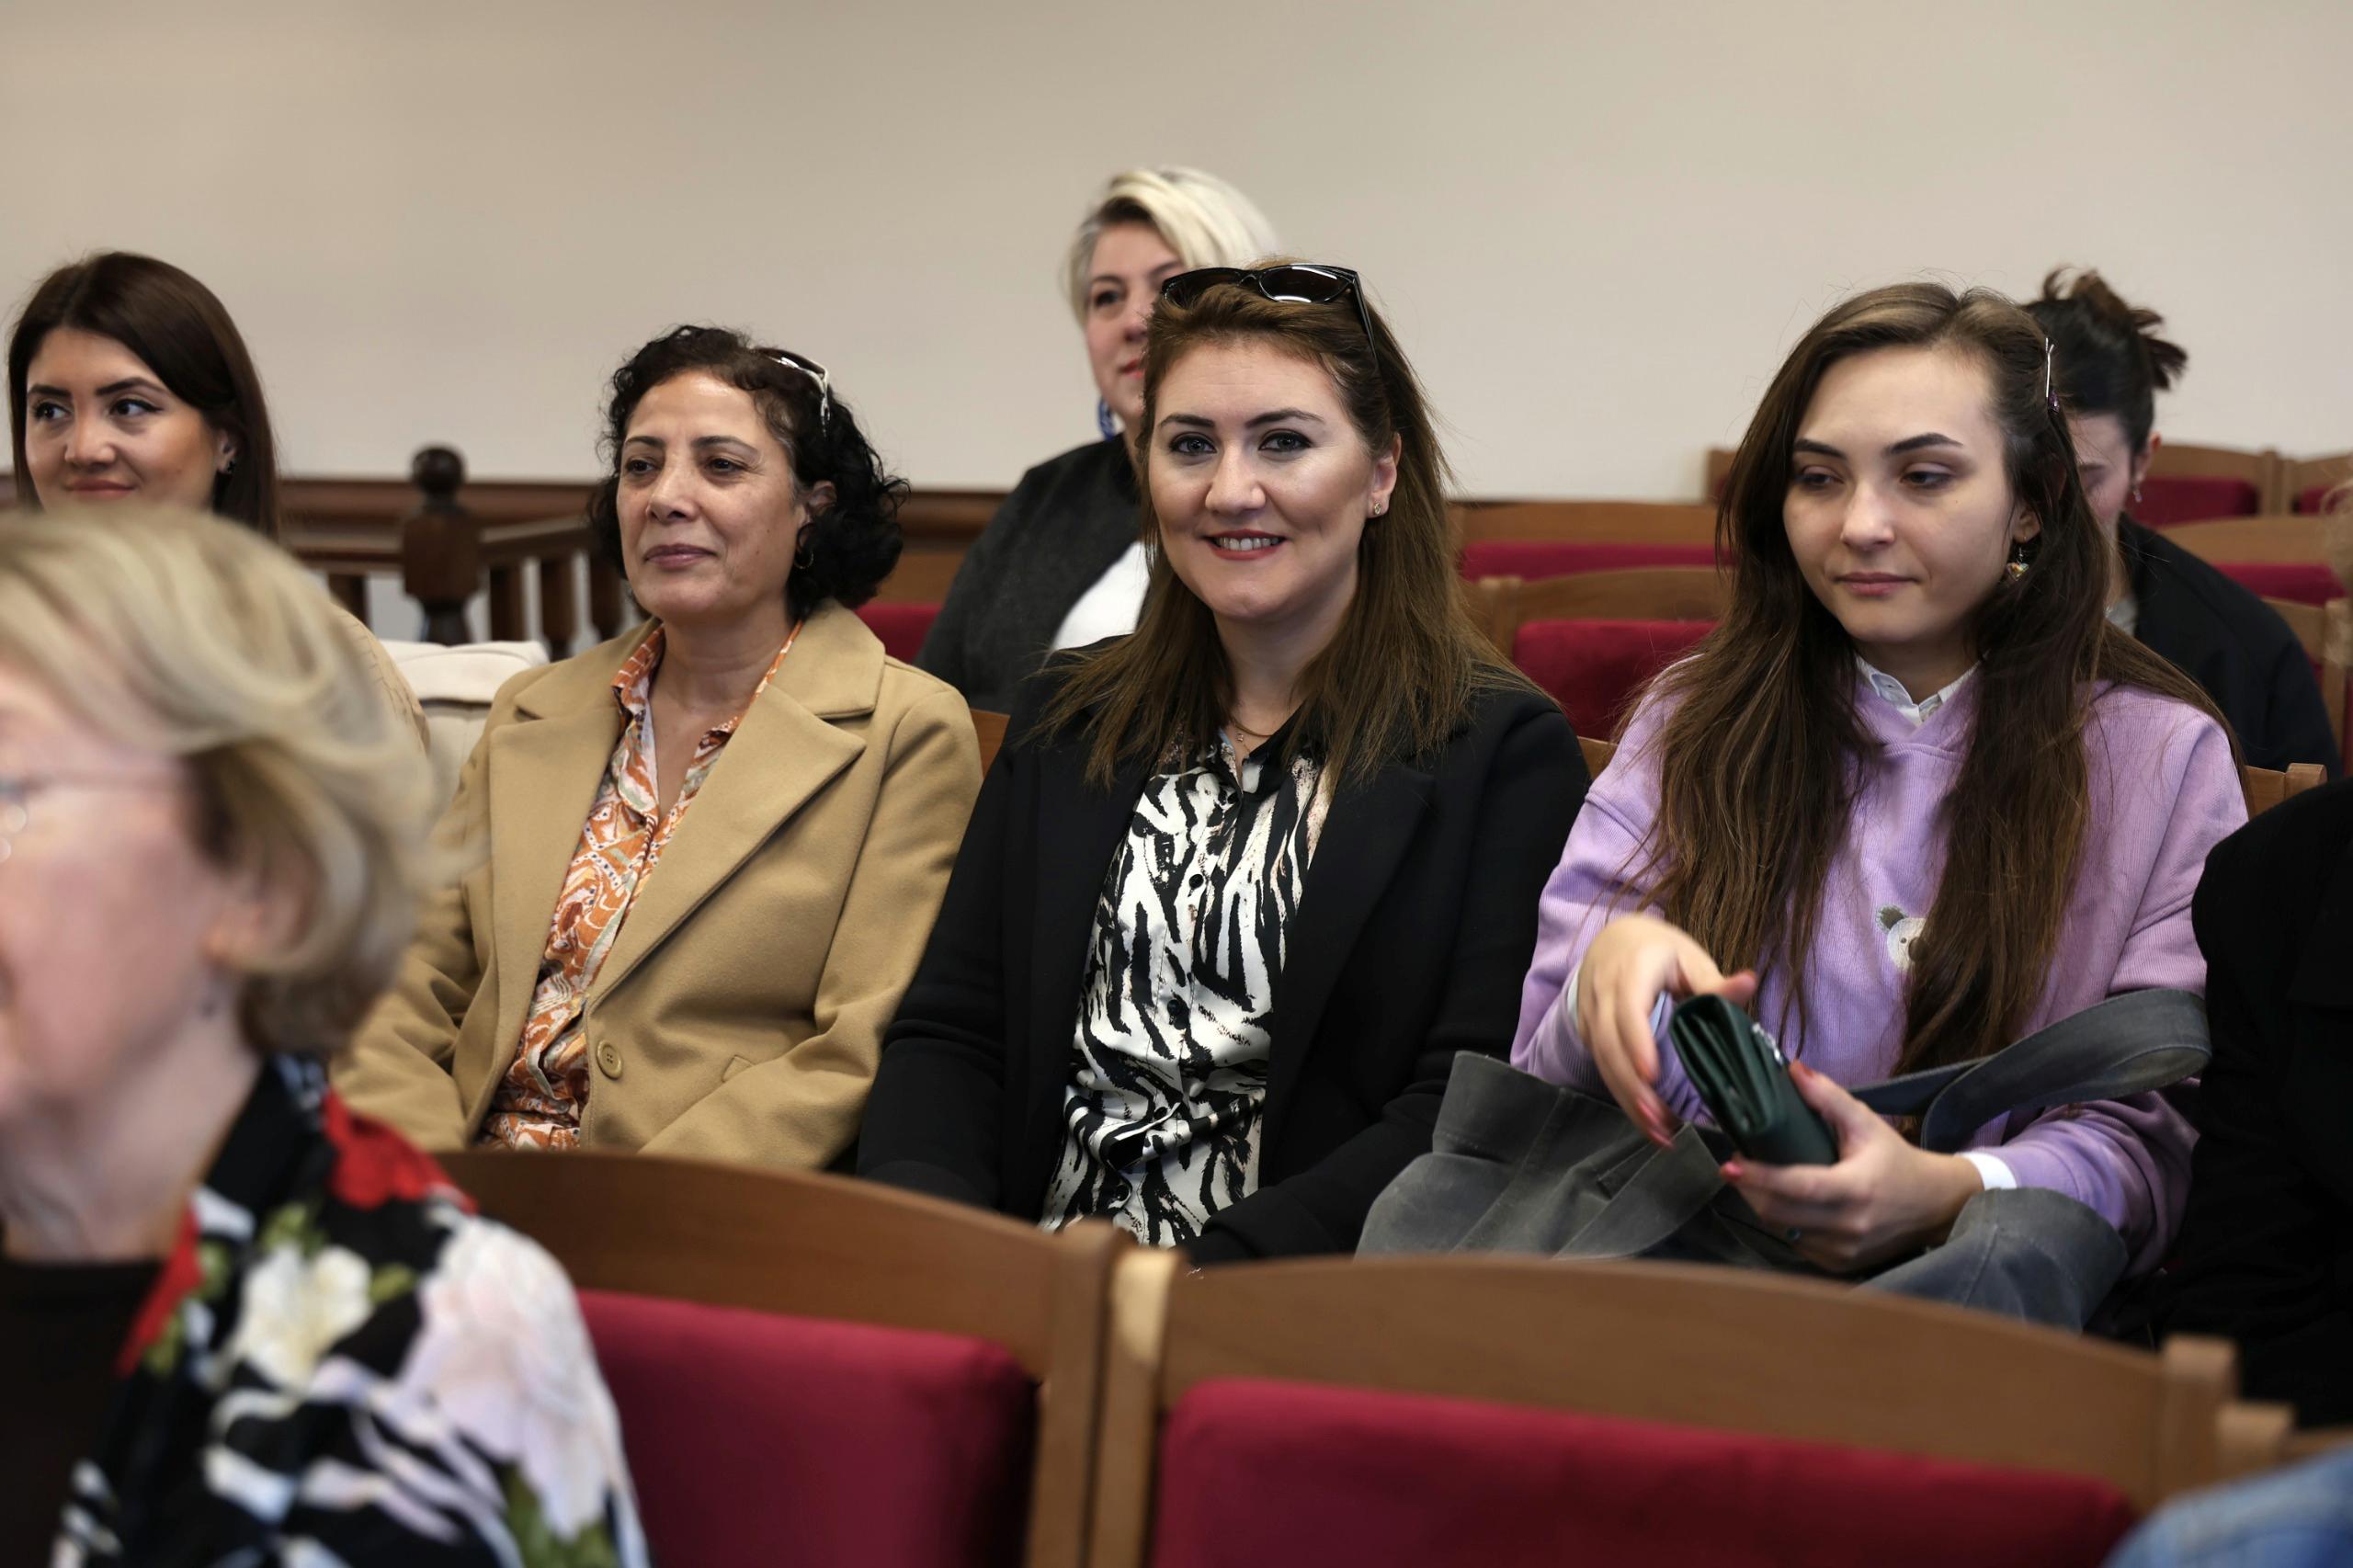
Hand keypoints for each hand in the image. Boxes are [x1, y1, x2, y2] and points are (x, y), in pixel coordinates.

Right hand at [1574, 915, 1757, 1147]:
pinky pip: (1603, 1068)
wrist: (1615, 942)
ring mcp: (1592, 1016)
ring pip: (1603, 1063)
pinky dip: (1624, 1098)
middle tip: (1661, 1122)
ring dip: (1628, 1101)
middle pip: (1610, 1045)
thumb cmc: (1660, 952)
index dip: (1637, 1043)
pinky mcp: (1590, 1035)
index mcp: (1632, 970)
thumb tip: (1749, 982)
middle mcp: (1604, 994)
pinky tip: (1648, 1122)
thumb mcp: (1690, 959)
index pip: (1628, 1010)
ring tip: (1659, 1133)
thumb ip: (1714, 982)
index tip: (1653, 1075)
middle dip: (1632, 1087)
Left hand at [1721, 1061, 1984, 1274]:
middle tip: (1737, 1165)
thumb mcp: (1866, 1124)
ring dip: (1762, 1207)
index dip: (1758, 1176)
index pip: (1795, 1186)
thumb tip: (1792, 1069)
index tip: (1728, 1163)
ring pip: (1783, 1232)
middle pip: (1779, 1214)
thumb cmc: (1896, 1160)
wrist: (1935, 1207)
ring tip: (1755, 1181)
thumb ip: (1828, 1097)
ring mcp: (1843, 1251)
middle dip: (1750, 1189)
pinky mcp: (1840, 1265)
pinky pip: (1797, 1246)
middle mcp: (1848, 1226)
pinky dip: (1783, 1225)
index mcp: (1855, 1189)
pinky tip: (1780, 1204)